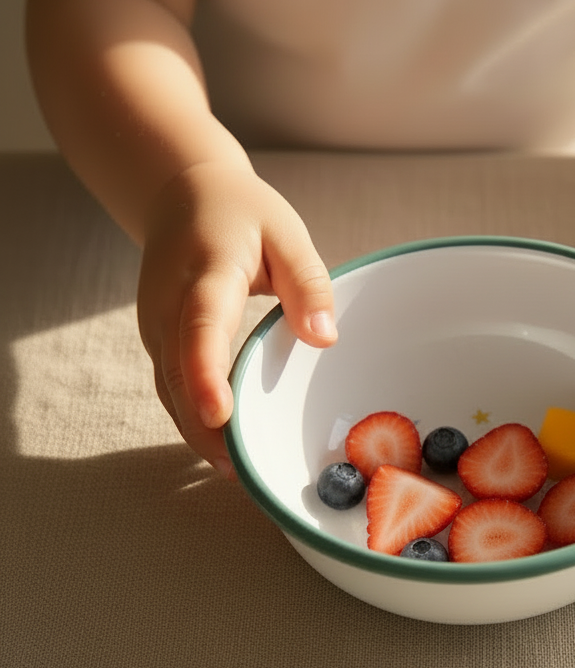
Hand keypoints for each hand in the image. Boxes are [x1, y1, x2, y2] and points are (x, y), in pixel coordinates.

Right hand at [137, 163, 336, 476]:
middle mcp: (168, 307)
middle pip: (179, 376)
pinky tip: (223, 450)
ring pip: (170, 391)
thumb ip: (307, 283)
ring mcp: (156, 328)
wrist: (180, 194)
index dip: (208, 375)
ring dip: (198, 434)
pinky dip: (192, 421)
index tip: (220, 415)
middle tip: (244, 472)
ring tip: (239, 473)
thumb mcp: (285, 233)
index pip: (201, 329)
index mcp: (205, 275)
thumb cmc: (241, 214)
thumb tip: (324, 339)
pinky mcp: (159, 342)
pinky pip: (172, 389)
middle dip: (205, 427)